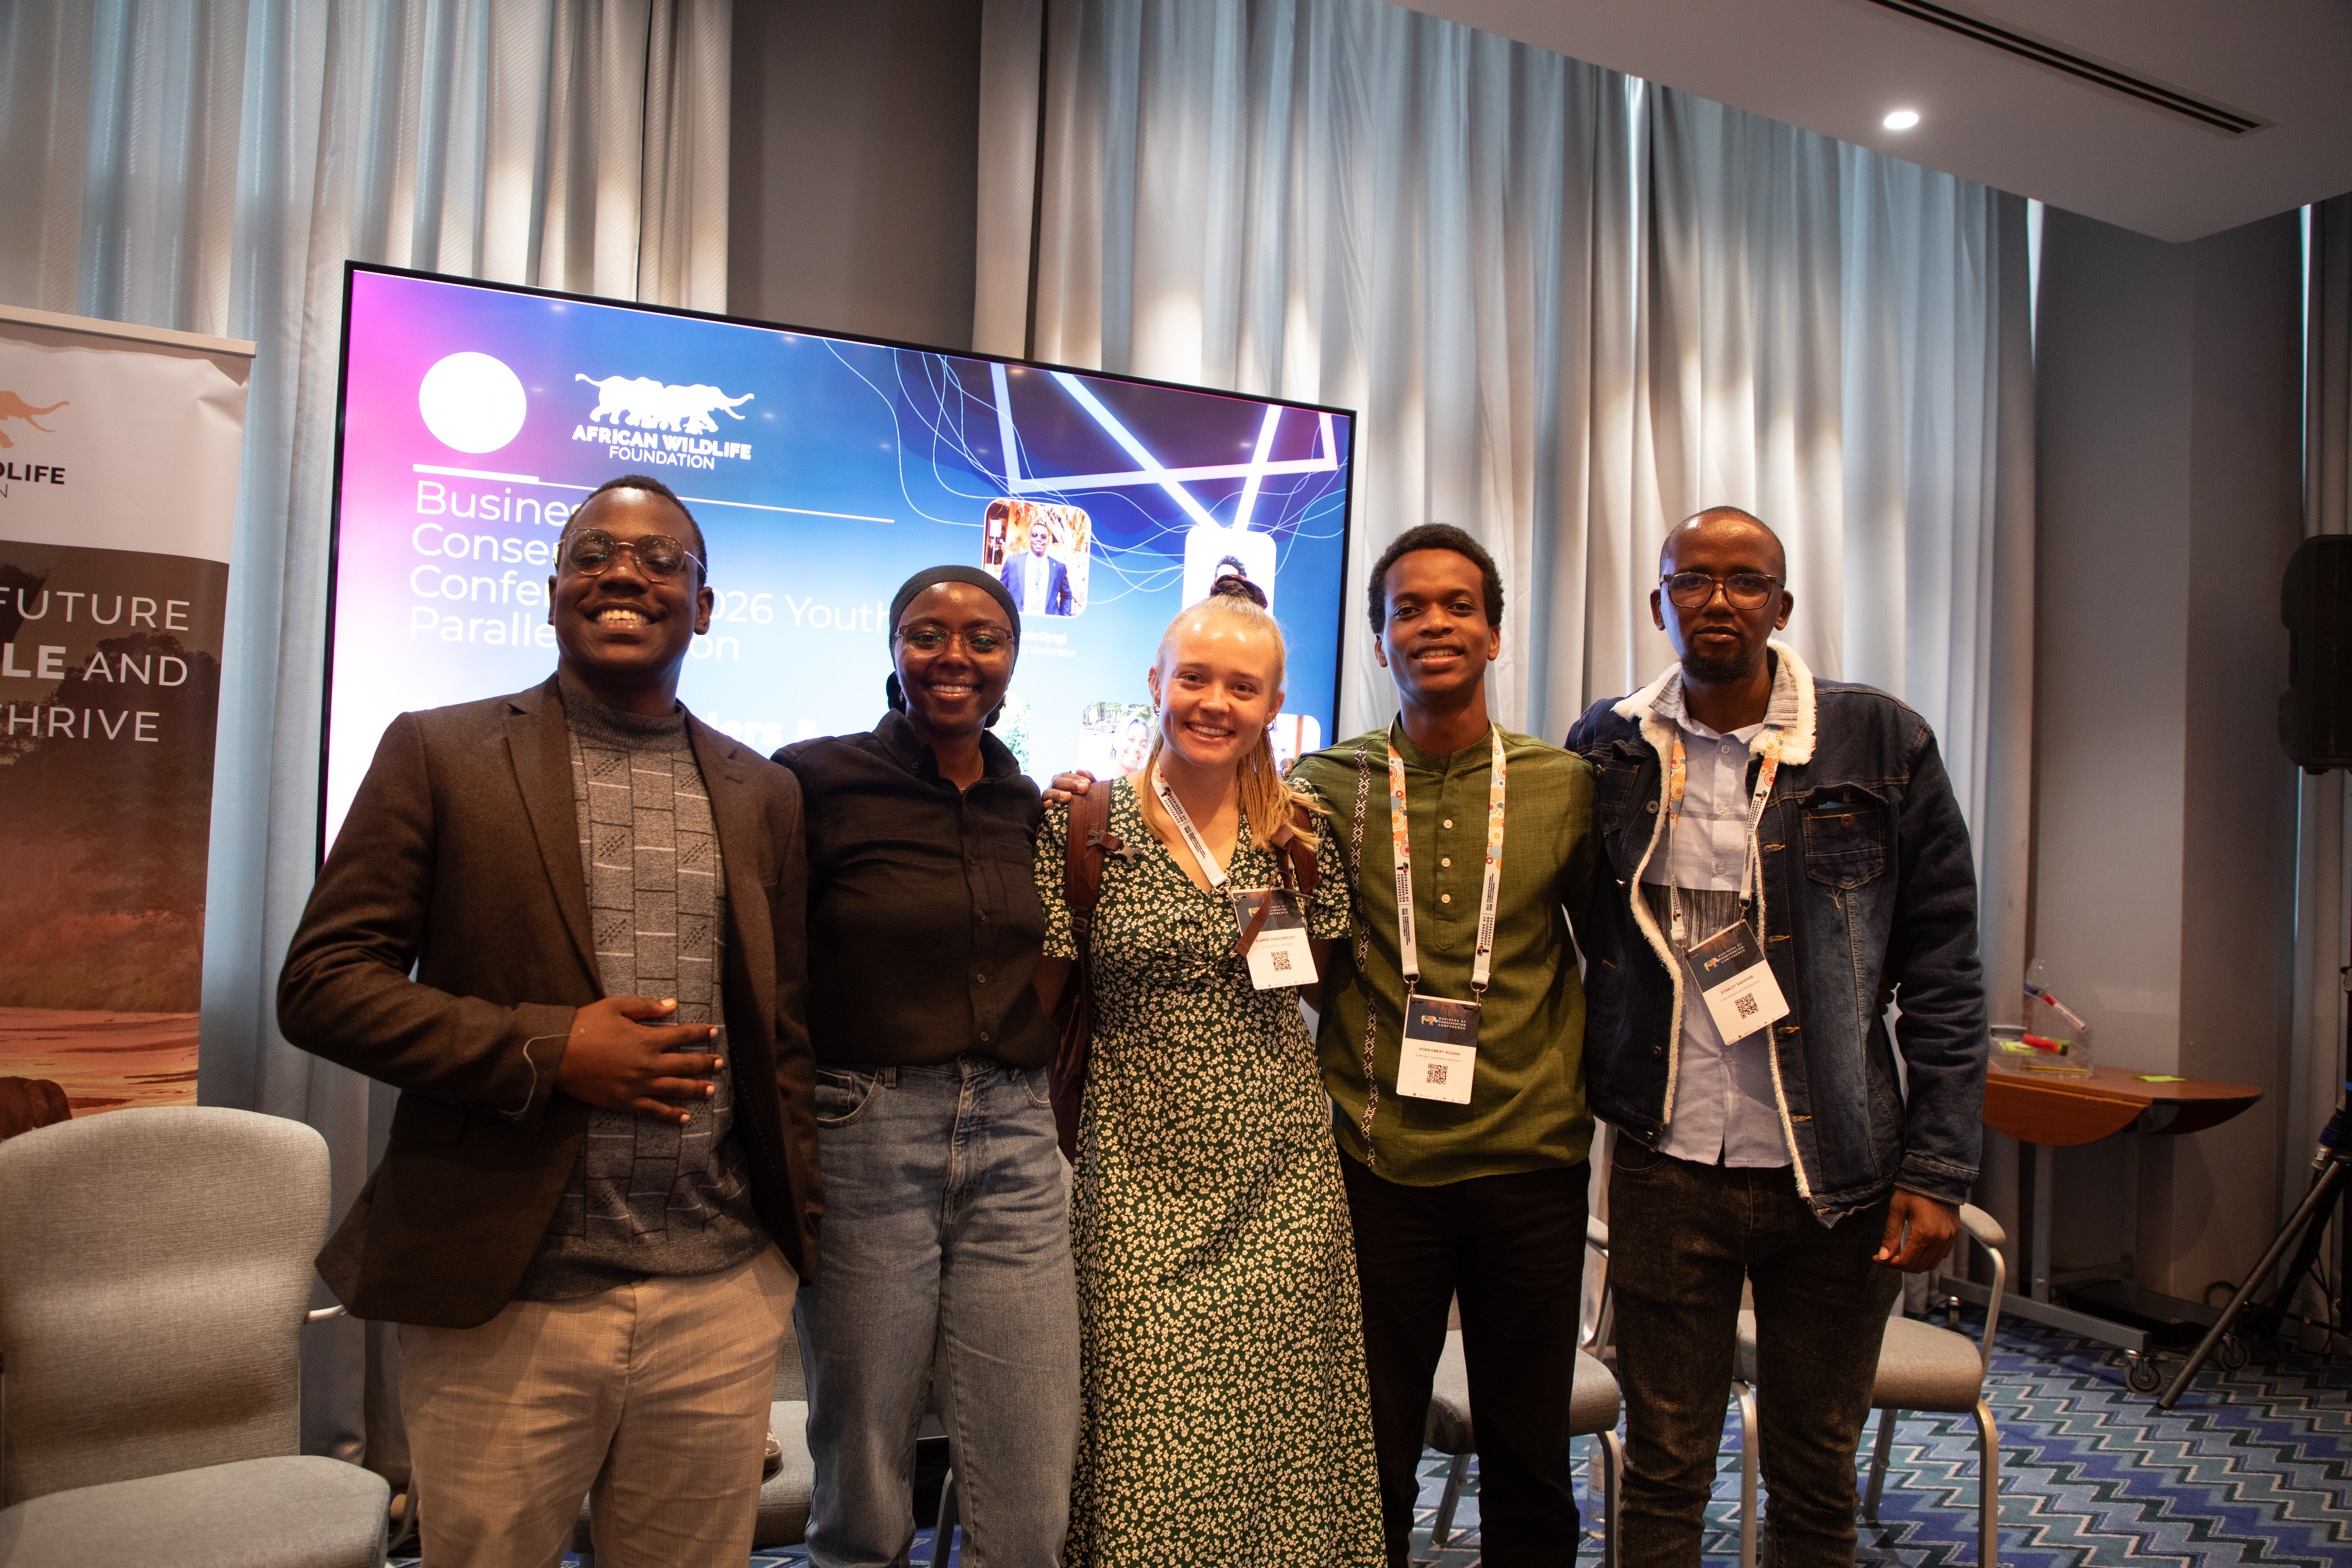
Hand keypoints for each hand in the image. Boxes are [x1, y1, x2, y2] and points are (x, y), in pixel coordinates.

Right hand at [554, 995, 723, 1125]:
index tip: (714, 1033)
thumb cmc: (584, 1026)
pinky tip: (685, 1118)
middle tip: (719, 1064)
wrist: (556, 1053)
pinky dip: (671, 1115)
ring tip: (711, 1090)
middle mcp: (648, 1064)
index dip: (701, 1034)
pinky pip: (654, 1111)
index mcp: (647, 1039)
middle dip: (705, 1063)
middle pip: (685, 1064)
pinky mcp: (625, 1102)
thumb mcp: (616, 1006)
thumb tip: (672, 1005)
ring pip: (675, 1089)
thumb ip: (646, 1007)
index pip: (683, 1036)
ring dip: (696, 1089)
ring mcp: (637, 1085)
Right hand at [1042, 769, 1096, 805]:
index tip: (1088, 783)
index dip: (1076, 778)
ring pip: (1048, 792)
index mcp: (1063, 781)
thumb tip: (1079, 770)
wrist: (1081, 819)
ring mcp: (1047, 798)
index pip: (1066, 775)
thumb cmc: (1084, 800)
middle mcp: (1054, 788)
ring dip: (1058, 794)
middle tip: (1084, 789)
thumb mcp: (1088, 790)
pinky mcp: (1044, 809)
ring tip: (1068, 796)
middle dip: (1071, 784)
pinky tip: (1051, 803)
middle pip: (1058, 782)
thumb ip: (1088, 779)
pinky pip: (1042, 805)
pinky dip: (1045, 804)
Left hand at [1876, 1189, 1958, 1273]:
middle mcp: (1940, 1239)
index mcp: (1925, 1234)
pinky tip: (1917, 1249)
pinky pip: (1942, 1255)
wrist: (1937, 1176)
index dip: (1890, 1264)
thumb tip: (1883, 1257)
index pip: (1907, 1261)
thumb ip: (1890, 1235)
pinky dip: (1929, 1257)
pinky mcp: (1955, 1234)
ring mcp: (1950, 1238)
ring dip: (1915, 1264)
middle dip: (1901, 1265)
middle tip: (1887, 1258)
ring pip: (1932, 1264)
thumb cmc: (1914, 1190)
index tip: (1878, 1259)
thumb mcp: (1897, 1209)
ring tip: (1901, 1255)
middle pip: (1920, 1266)